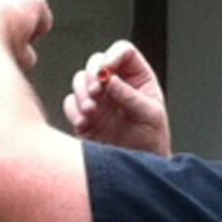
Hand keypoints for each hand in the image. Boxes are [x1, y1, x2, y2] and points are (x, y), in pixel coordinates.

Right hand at [63, 39, 170, 155]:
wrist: (136, 170)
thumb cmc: (151, 141)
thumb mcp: (150, 116)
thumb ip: (130, 97)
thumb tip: (110, 80)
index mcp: (137, 77)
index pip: (123, 52)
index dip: (112, 55)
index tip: (106, 70)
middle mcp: (115, 84)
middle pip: (96, 62)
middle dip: (92, 75)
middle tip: (96, 92)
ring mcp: (98, 99)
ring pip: (79, 80)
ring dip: (81, 93)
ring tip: (92, 111)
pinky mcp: (84, 116)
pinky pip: (70, 104)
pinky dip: (73, 111)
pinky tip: (84, 123)